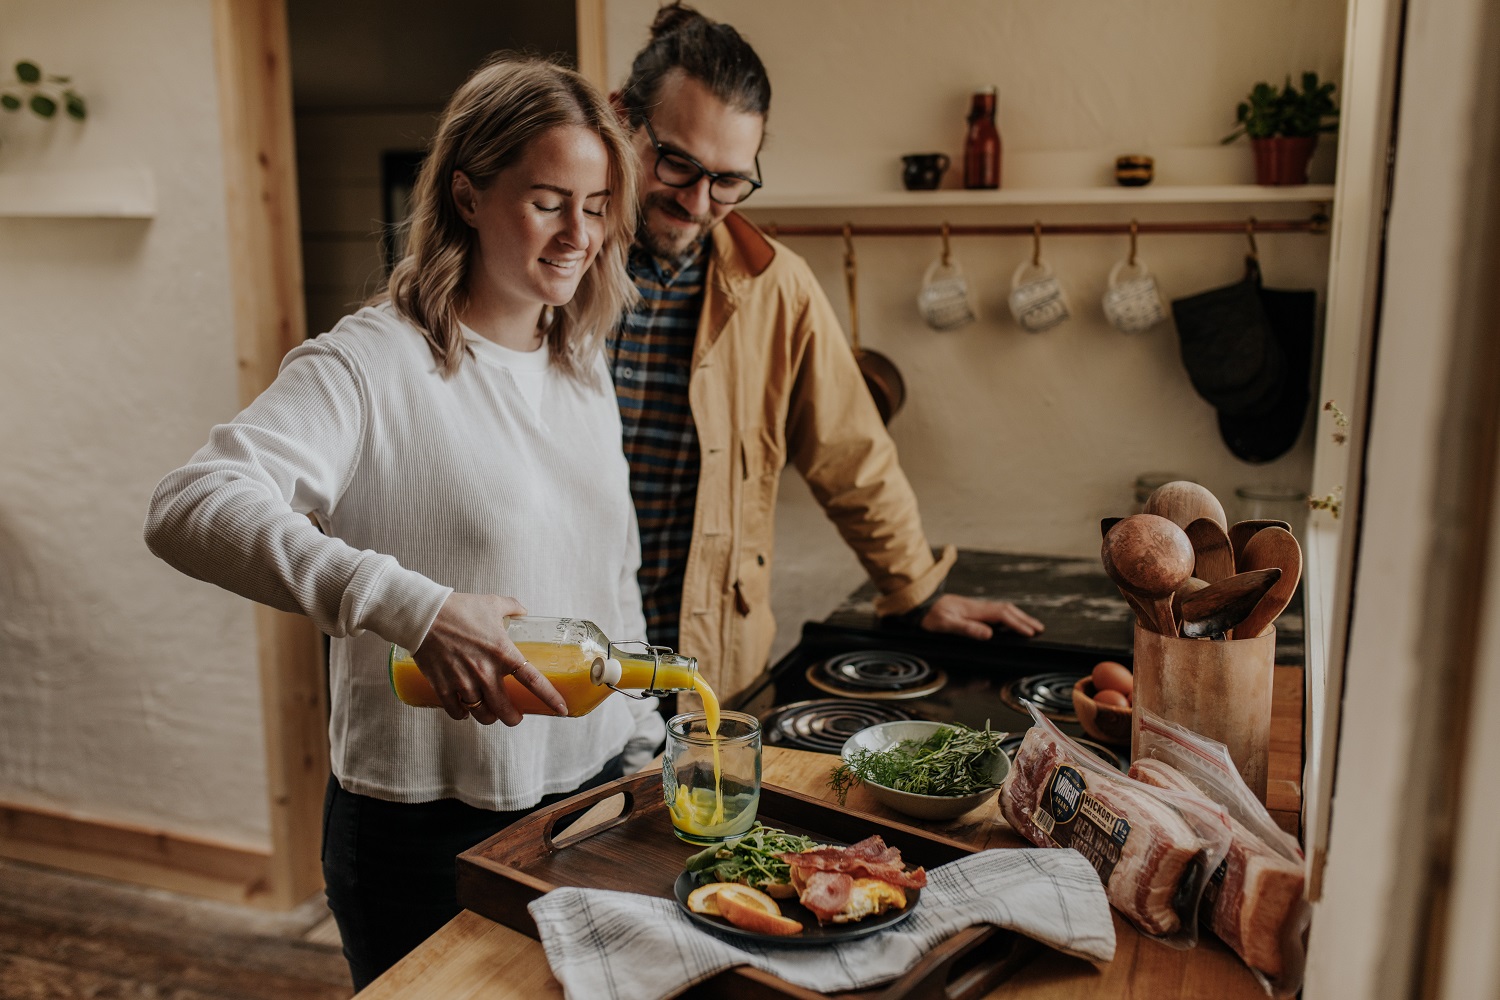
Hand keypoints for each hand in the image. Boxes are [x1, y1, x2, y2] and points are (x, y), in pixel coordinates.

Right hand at [414, 593, 567, 725]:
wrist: (424, 615)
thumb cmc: (459, 608)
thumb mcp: (492, 603)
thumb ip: (512, 607)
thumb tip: (523, 611)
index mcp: (503, 653)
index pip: (533, 681)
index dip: (550, 698)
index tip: (561, 710)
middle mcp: (485, 672)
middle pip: (505, 710)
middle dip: (513, 718)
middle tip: (515, 716)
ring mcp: (464, 682)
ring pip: (482, 714)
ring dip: (488, 717)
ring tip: (490, 712)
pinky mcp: (443, 687)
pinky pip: (457, 712)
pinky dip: (462, 714)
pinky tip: (465, 709)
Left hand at [920, 593, 1044, 640]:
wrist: (921, 605)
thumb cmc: (931, 616)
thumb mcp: (946, 624)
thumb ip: (966, 629)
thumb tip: (988, 633)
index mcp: (975, 610)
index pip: (1002, 615)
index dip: (1017, 623)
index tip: (1030, 632)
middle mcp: (979, 607)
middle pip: (1007, 610)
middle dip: (1024, 619)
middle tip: (1039, 629)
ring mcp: (977, 608)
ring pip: (1003, 610)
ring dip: (1019, 617)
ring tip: (1031, 626)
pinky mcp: (974, 611)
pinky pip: (996, 612)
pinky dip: (1009, 616)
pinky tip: (1011, 622)